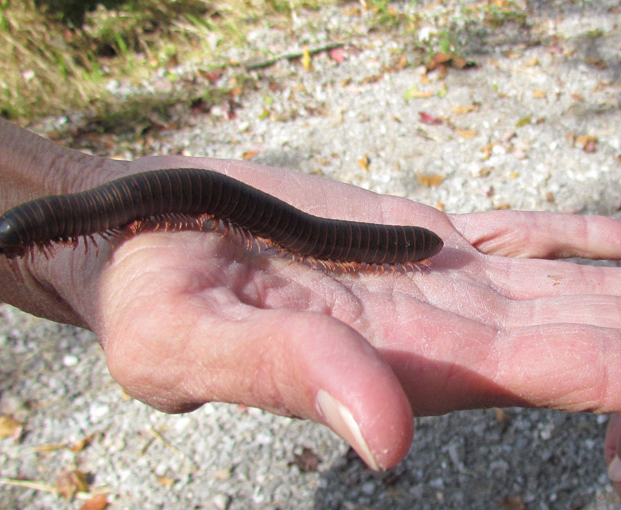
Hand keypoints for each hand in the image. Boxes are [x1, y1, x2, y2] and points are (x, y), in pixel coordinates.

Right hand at [29, 155, 620, 470]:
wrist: (140, 238)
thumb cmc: (144, 296)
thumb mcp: (183, 341)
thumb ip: (281, 375)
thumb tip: (387, 440)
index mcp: (386, 361)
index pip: (532, 375)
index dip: (610, 372)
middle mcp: (424, 331)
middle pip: (569, 337)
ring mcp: (425, 279)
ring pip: (555, 288)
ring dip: (619, 289)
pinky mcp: (411, 235)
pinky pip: (512, 239)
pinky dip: (573, 237)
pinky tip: (615, 242)